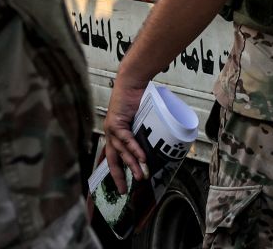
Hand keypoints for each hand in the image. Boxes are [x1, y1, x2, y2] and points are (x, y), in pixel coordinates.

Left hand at [100, 75, 149, 195]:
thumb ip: (146, 132)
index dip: (118, 173)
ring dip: (132, 164)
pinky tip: (141, 157)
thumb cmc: (139, 98)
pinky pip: (126, 139)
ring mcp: (111, 129)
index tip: (123, 188)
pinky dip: (134, 148)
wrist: (133, 82)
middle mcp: (111, 134)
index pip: (114, 158)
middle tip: (125, 191)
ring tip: (142, 175)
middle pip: (113, 160)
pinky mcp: (116, 122)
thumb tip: (162, 144)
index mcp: (115, 135)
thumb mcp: (142, 120)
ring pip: (121, 151)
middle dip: (119, 176)